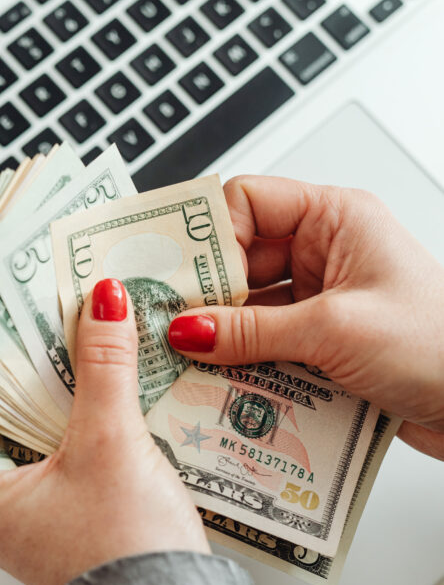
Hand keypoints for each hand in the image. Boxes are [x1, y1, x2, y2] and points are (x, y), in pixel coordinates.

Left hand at [0, 279, 208, 584]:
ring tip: (85, 332)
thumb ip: (105, 364)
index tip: (12, 306)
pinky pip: (67, 449)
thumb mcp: (111, 441)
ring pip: (40, 428)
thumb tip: (104, 299)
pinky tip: (110, 381)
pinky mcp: (70, 515)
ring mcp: (33, 513)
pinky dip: (85, 417)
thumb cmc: (125, 547)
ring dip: (65, 388)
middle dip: (35, 364)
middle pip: (6, 412)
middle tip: (54, 308)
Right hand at [167, 176, 443, 459]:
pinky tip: (224, 382)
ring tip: (190, 362)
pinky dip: (245, 362)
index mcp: (335, 219)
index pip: (247, 202)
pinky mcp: (324, 342)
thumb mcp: (335, 331)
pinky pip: (268, 343)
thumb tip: (188, 330)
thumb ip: (252, 330)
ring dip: (224, 337)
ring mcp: (324, 299)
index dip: (207, 235)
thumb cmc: (442, 346)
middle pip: (240, 260)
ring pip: (250, 308)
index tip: (174, 274)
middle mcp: (326, 252)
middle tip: (169, 326)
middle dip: (206, 296)